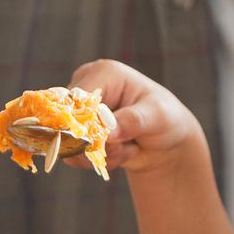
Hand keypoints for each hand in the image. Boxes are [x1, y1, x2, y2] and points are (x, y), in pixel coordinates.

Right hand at [66, 58, 205, 176]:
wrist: (165, 141)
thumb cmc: (165, 118)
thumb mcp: (157, 116)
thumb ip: (133, 121)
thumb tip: (107, 132)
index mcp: (104, 73)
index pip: (77, 96)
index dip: (84, 121)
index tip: (103, 142)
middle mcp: (85, 87)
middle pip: (68, 120)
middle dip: (96, 142)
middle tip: (125, 148)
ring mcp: (79, 110)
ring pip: (69, 141)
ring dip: (99, 154)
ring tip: (127, 149)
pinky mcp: (77, 131)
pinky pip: (73, 154)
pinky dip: (97, 160)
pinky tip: (119, 154)